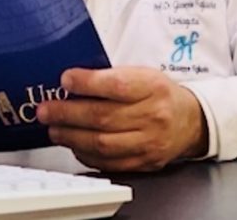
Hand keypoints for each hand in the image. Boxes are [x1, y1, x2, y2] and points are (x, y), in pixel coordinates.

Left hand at [36, 66, 207, 171]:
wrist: (190, 121)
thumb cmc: (159, 94)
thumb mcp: (142, 74)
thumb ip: (110, 76)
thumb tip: (71, 80)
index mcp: (152, 87)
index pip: (117, 85)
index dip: (88, 83)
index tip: (66, 79)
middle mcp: (153, 116)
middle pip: (103, 117)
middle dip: (68, 114)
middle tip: (46, 110)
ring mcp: (149, 142)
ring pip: (103, 143)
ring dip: (72, 136)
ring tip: (54, 129)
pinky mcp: (144, 162)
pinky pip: (108, 162)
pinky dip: (86, 154)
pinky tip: (73, 144)